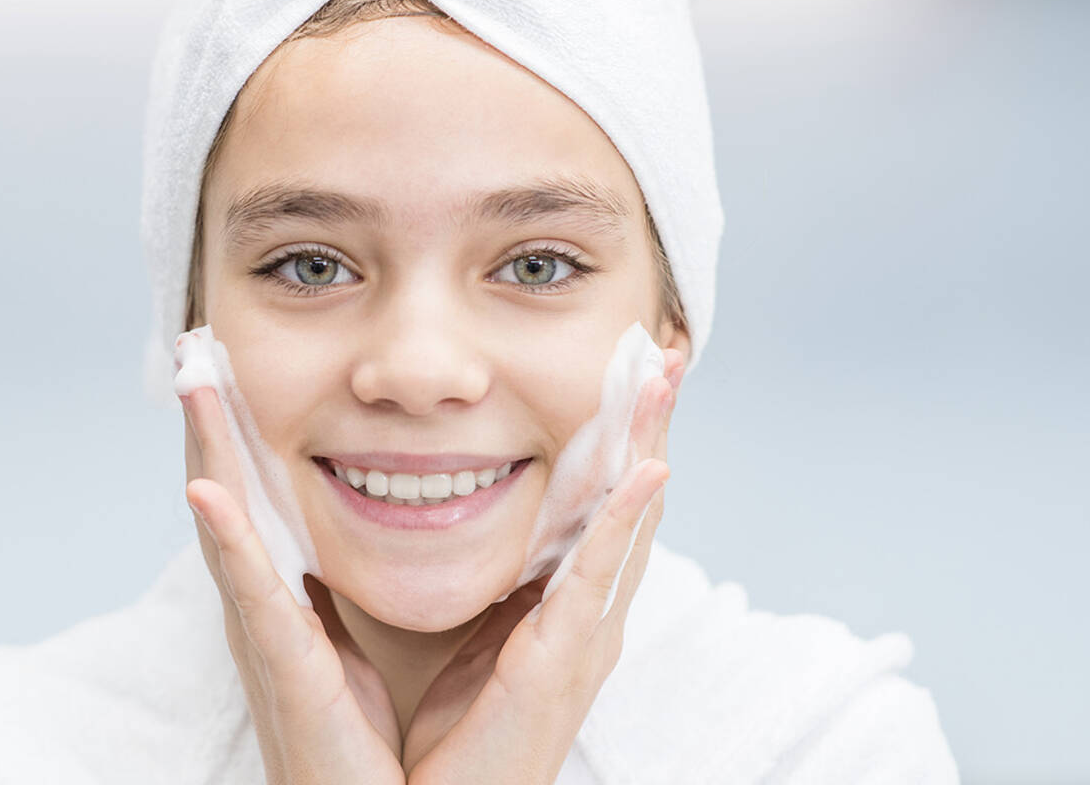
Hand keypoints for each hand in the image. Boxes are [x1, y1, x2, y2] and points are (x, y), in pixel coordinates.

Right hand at [180, 387, 405, 784]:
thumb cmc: (388, 748)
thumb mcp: (392, 640)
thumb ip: (393, 585)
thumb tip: (427, 518)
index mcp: (298, 601)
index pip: (266, 498)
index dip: (245, 433)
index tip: (232, 365)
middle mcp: (271, 610)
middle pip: (233, 496)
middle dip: (214, 421)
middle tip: (195, 346)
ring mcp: (269, 635)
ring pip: (228, 525)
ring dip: (207, 451)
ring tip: (191, 383)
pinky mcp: (284, 667)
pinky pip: (255, 593)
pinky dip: (227, 539)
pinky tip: (204, 490)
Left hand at [401, 349, 686, 783]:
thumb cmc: (450, 739)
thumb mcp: (465, 638)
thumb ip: (473, 582)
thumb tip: (427, 511)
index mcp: (561, 607)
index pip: (598, 503)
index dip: (616, 436)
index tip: (624, 370)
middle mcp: (587, 615)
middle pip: (630, 499)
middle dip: (647, 424)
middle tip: (662, 350)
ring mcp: (585, 637)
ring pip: (630, 520)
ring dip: (649, 444)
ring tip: (662, 378)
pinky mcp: (565, 660)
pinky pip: (600, 577)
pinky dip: (626, 520)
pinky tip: (647, 470)